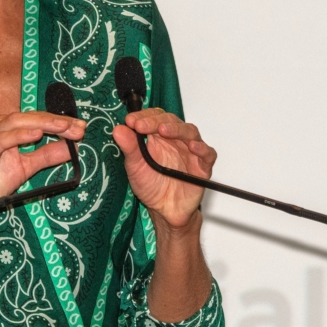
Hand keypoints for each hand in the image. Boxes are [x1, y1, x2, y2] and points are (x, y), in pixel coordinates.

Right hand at [0, 112, 85, 230]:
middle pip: (28, 117)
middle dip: (56, 121)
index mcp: (2, 129)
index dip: (58, 121)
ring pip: (16, 123)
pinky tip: (37, 135)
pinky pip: (1, 140)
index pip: (34, 119)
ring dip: (43, 124)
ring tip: (65, 127)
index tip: (81, 127)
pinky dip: (20, 135)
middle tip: (78, 127)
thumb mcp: (23, 169)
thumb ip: (45, 157)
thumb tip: (71, 148)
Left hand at [114, 109, 216, 231]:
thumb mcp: (135, 167)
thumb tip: (118, 129)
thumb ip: (129, 148)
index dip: (143, 116)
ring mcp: (191, 152)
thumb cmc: (151, 186)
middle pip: (171, 121)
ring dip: (177, 129)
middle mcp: (176, 140)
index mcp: (159, 137)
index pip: (154, 117)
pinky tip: (193, 147)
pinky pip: (208, 154)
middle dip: (156, 121)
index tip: (130, 121)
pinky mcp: (203, 166)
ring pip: (190, 132)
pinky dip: (202, 149)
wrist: (165, 210)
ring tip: (163, 131)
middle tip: (142, 126)